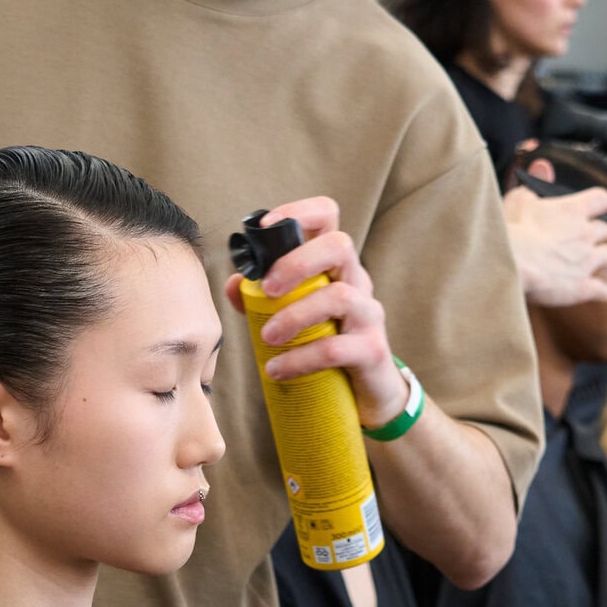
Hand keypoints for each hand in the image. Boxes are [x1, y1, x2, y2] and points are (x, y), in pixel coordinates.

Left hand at [222, 197, 409, 426]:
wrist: (366, 394)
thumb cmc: (326, 346)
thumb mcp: (292, 317)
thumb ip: (260, 299)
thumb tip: (234, 283)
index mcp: (335, 265)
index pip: (327, 216)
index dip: (298, 212)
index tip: (264, 228)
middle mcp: (357, 281)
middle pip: (339, 245)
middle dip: (297, 262)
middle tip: (266, 289)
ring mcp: (368, 314)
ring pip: (340, 297)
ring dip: (295, 315)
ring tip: (267, 337)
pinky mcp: (372, 351)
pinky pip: (336, 348)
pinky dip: (301, 358)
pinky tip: (277, 369)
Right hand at [502, 163, 606, 307]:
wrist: (510, 264)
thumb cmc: (512, 230)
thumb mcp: (520, 199)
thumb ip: (536, 181)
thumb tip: (544, 165)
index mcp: (574, 210)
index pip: (603, 199)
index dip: (599, 203)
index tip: (593, 207)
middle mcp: (587, 234)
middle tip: (601, 234)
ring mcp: (588, 261)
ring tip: (605, 258)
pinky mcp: (583, 287)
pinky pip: (604, 290)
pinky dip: (602, 291)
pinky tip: (599, 291)